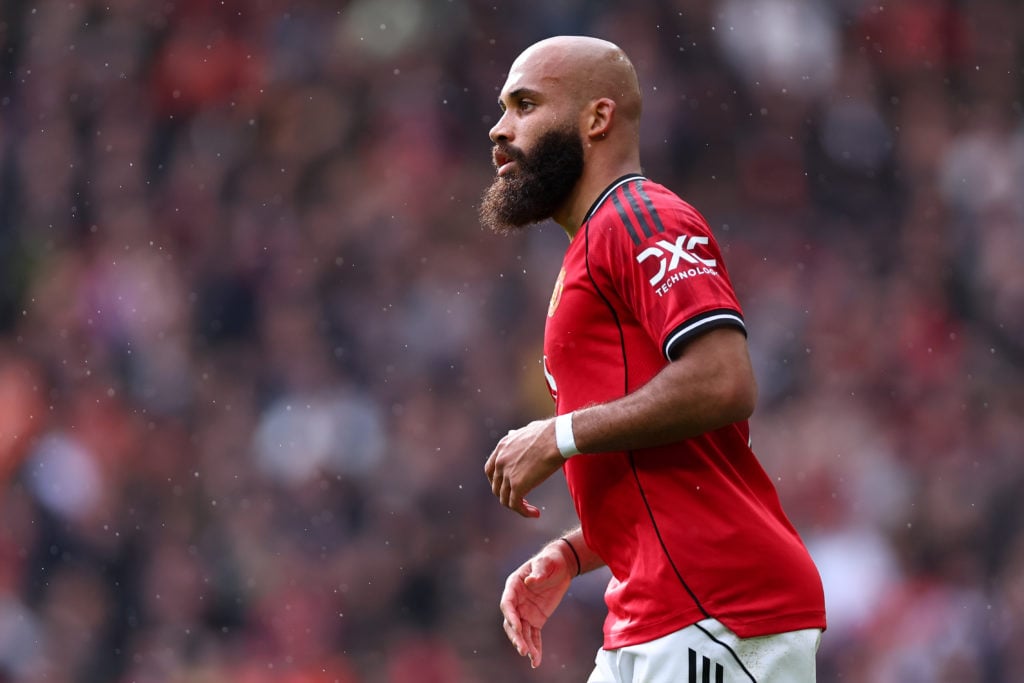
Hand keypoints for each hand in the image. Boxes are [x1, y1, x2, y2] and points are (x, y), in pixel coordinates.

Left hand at [484, 419, 564, 516]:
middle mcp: (500, 461)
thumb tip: (514, 434)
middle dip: (507, 495)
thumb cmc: (551, 433)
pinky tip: (535, 513)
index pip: (490, 470)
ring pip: (504, 499)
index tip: (508, 488)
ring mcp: (507, 473)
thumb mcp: (528, 430)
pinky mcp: (517, 485)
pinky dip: (524, 512)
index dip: (497, 482)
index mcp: (502, 447)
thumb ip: (518, 436)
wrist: (558, 438)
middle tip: (521, 500)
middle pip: (496, 487)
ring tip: (530, 509)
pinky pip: (515, 504)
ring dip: (517, 506)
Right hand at [500, 542, 573, 667]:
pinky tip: (536, 661)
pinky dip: (535, 648)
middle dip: (516, 636)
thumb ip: (538, 571)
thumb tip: (530, 581)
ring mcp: (525, 612)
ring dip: (525, 645)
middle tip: (523, 649)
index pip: (507, 604)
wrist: (561, 566)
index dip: (510, 616)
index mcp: (514, 586)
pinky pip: (534, 636)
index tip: (518, 626)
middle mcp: (516, 602)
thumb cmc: (550, 560)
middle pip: (511, 622)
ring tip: (531, 657)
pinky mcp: (536, 619)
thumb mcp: (545, 562)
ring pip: (522, 632)